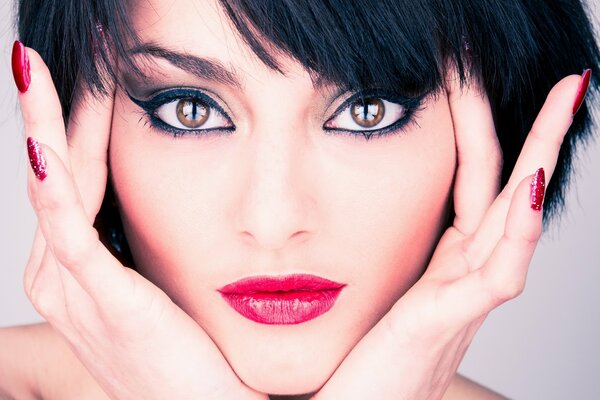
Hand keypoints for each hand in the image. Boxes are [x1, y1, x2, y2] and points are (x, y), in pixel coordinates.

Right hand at [18, 45, 265, 399]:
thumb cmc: (184, 349)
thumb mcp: (154, 285)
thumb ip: (140, 245)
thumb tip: (151, 201)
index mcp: (75, 271)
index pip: (69, 181)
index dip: (72, 126)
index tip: (91, 79)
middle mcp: (59, 277)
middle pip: (52, 176)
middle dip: (51, 112)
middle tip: (51, 57)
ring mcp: (74, 291)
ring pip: (54, 190)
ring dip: (48, 128)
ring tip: (41, 71)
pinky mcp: (103, 301)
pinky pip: (69, 233)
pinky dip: (55, 187)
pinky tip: (45, 146)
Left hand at [313, 72, 586, 399]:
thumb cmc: (366, 355)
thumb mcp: (387, 287)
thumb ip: (397, 252)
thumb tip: (374, 213)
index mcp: (448, 259)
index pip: (475, 181)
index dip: (482, 131)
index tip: (479, 81)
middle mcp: (466, 272)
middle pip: (508, 189)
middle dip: (537, 133)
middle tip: (566, 81)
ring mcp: (463, 296)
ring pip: (515, 220)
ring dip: (538, 161)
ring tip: (562, 105)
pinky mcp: (446, 322)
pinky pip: (497, 274)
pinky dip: (519, 232)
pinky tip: (531, 190)